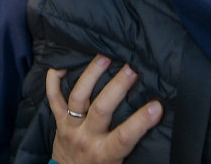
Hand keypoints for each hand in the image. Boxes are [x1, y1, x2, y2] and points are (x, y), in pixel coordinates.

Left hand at [47, 56, 161, 163]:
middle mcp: (86, 137)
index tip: (157, 106)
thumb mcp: (118, 161)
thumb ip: (129, 141)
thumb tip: (153, 115)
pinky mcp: (58, 121)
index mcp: (105, 152)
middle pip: (101, 109)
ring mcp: (70, 127)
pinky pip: (53, 99)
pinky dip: (53, 81)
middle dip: (117, 87)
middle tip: (131, 68)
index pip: (124, 136)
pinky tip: (60, 65)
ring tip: (104, 58)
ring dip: (91, 75)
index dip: (141, 122)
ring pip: (78, 97)